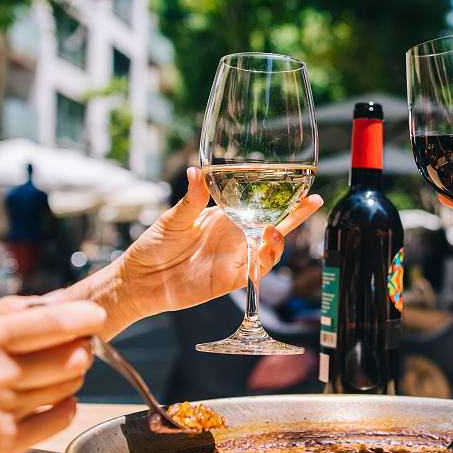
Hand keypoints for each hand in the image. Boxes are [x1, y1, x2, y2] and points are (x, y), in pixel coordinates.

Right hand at [0, 297, 103, 452]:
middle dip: (81, 349)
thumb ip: (2, 315)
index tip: (95, 317)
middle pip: (72, 355)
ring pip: (70, 385)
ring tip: (50, 376)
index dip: (85, 318)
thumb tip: (55, 300)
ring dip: (70, 378)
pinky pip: (61, 417)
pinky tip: (48, 403)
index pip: (52, 322)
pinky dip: (64, 406)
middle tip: (74, 348)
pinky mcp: (5, 444)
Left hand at [113, 167, 321, 321]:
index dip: (281, 197)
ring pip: (269, 250)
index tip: (301, 185)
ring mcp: (234, 259)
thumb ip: (191, 199)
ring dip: (278, 240)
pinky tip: (264, 250)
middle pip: (274, 226)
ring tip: (274, 230)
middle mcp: (235, 237)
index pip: (258, 205)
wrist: (140, 279)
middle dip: (296, 215)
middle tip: (312, 202)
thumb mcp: (173, 218)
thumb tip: (196, 171)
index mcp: (225, 217)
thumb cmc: (154, 245)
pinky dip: (263, 263)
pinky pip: (255, 273)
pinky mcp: (230, 280)